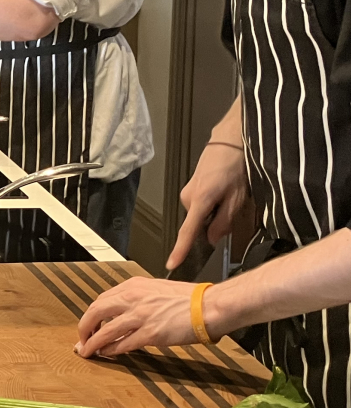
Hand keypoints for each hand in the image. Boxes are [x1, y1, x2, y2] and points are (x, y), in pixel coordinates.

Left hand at [76, 278, 199, 357]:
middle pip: (95, 312)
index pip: (102, 300)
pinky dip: (112, 350)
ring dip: (93, 343)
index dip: (92, 314)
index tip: (90, 324)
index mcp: (133, 286)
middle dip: (84, 327)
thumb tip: (125, 311)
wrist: (208, 306)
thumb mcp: (156, 289)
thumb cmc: (189, 298)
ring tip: (86, 351)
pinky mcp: (151, 334)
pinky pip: (123, 344)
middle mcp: (132, 298)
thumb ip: (139, 298)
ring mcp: (140, 316)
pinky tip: (107, 355)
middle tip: (81, 339)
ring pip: (106, 331)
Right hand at [167, 142, 251, 270]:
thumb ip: (223, 221)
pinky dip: (213, 205)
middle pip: (199, 223)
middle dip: (214, 224)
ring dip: (215, 212)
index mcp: (199, 202)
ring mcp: (187, 192)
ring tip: (232, 194)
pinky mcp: (191, 187)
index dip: (180, 250)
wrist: (229, 142)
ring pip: (202, 214)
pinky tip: (225, 190)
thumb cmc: (234, 168)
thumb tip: (211, 239)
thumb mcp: (236, 198)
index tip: (171, 265)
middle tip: (235, 209)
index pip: (188, 231)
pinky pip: (201, 205)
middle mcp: (187, 198)